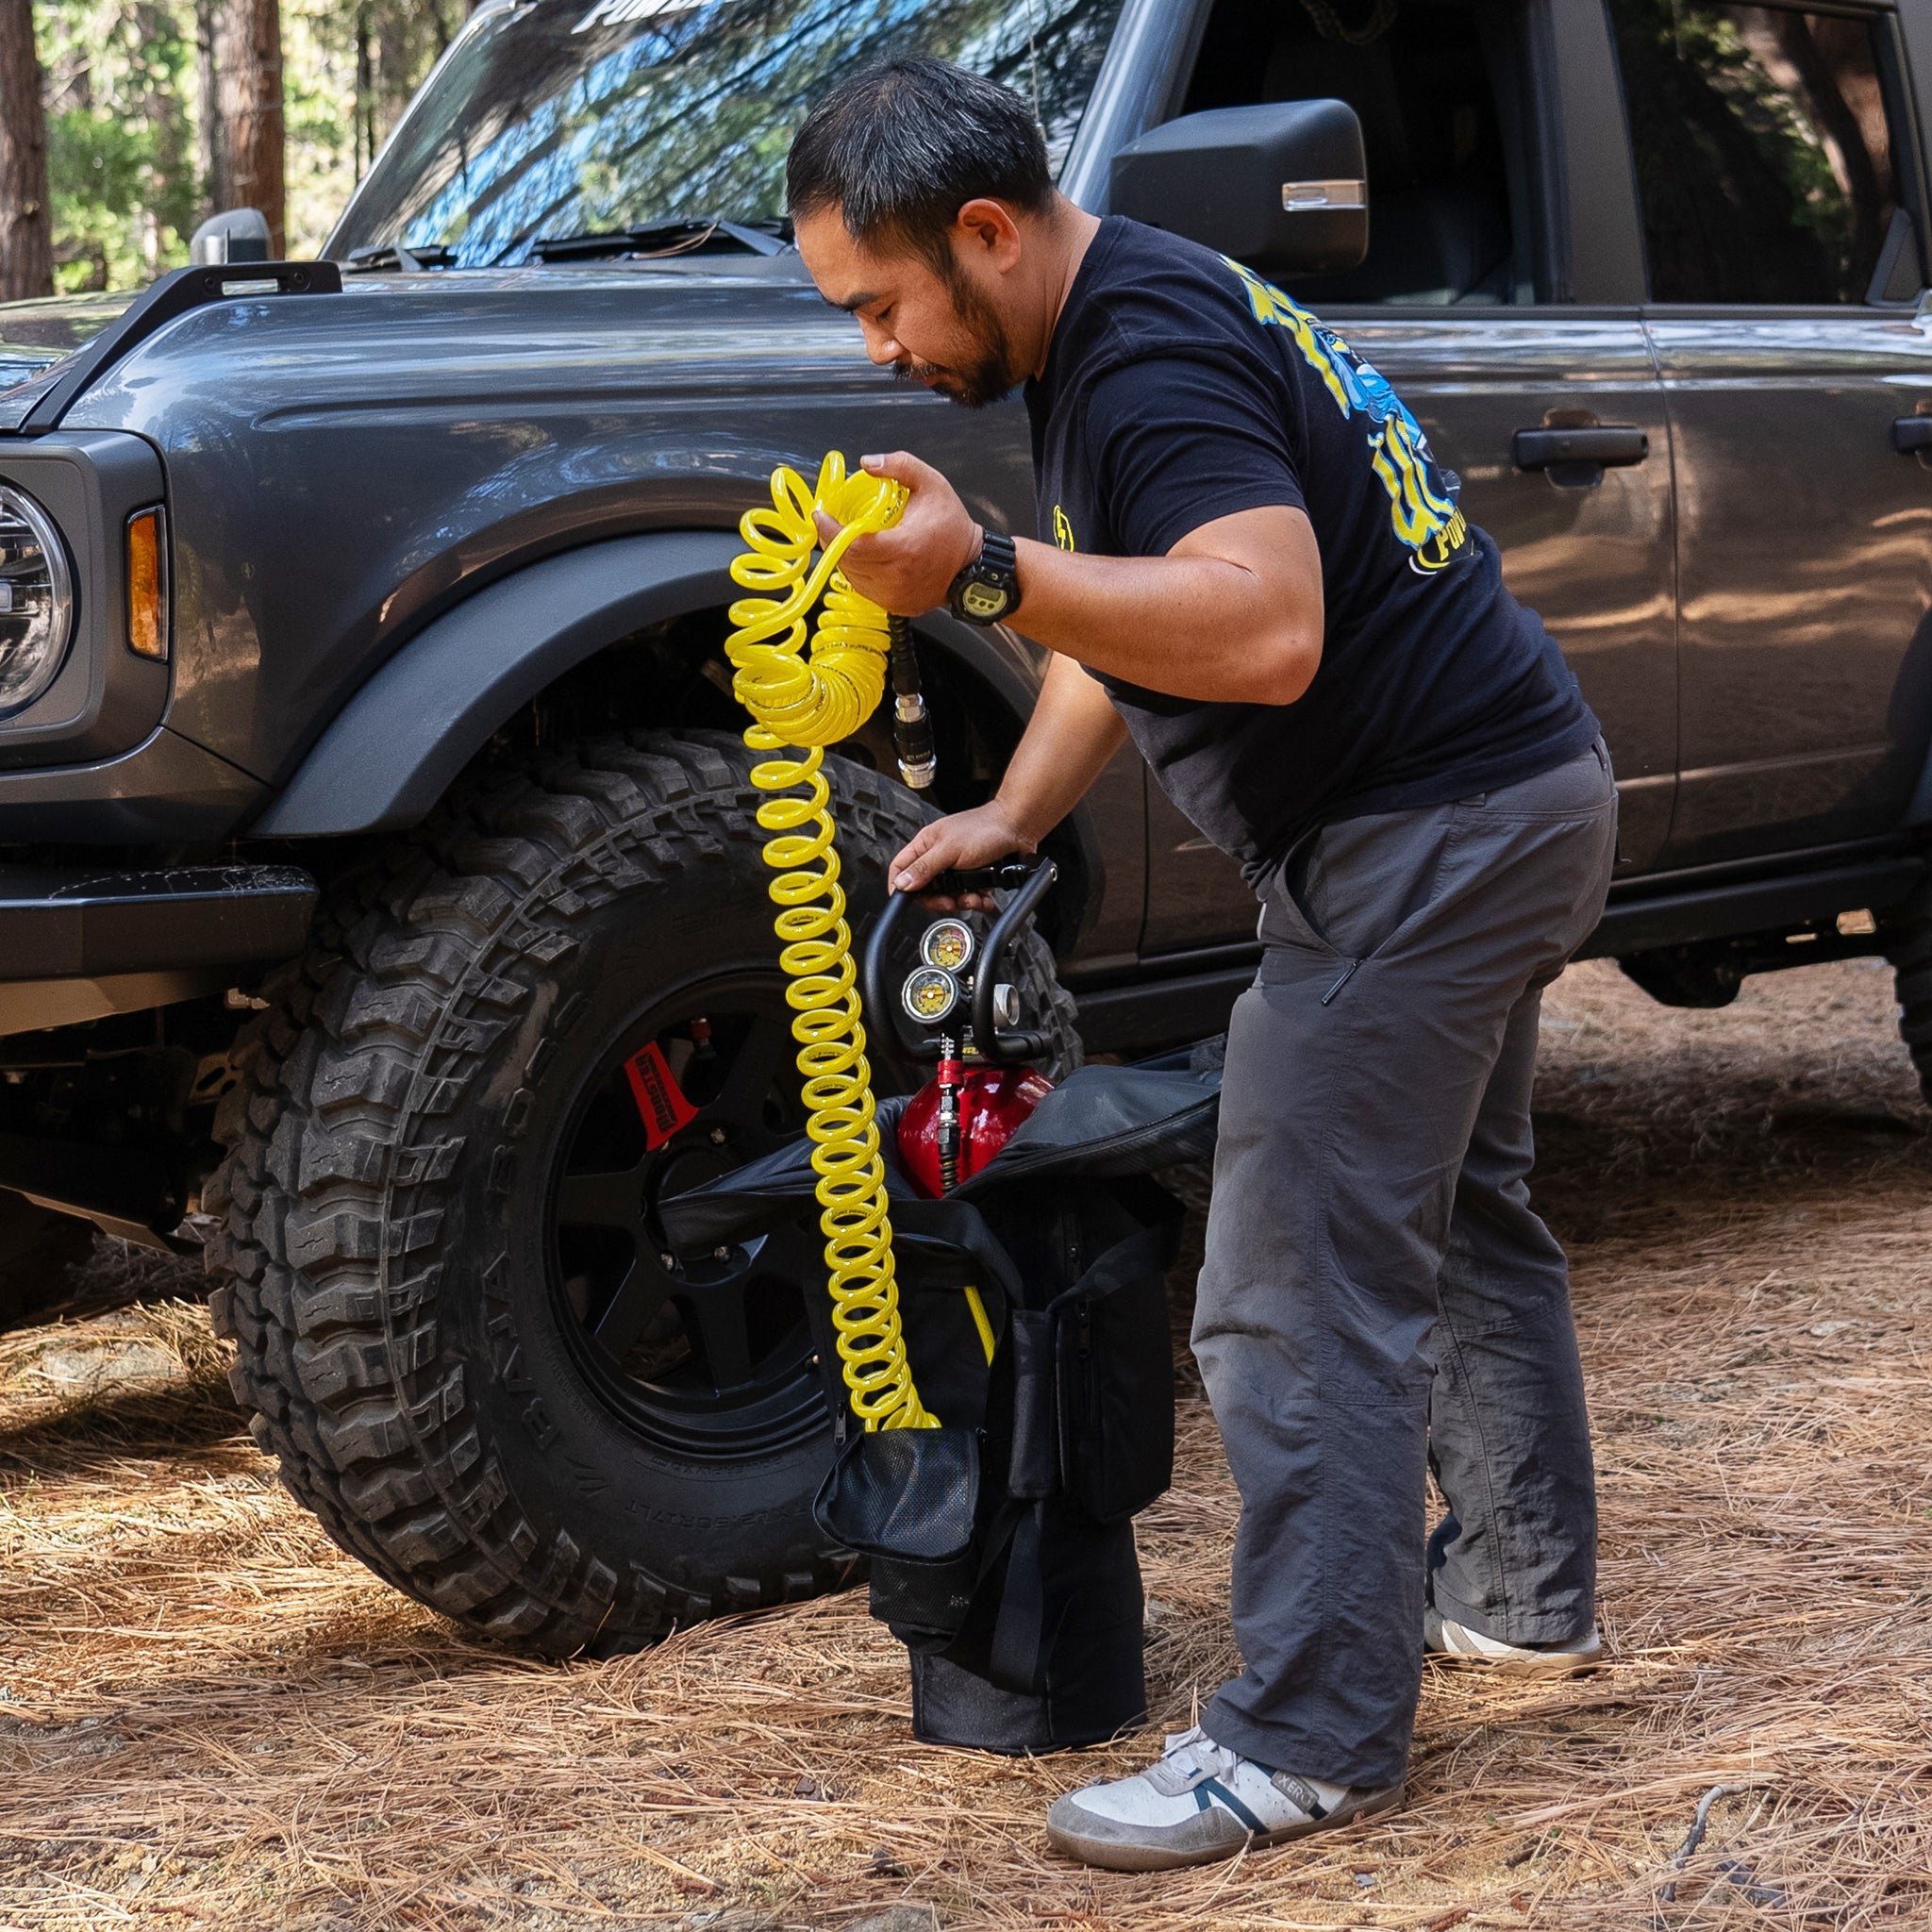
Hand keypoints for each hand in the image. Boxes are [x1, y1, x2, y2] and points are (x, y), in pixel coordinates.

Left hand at [813, 450, 981, 615]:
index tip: (821, 516)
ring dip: (845, 557)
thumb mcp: (931, 484)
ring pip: (853, 577)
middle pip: (848, 562)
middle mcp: (897, 577)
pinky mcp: (896, 606)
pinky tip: (865, 557)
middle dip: (833, 541)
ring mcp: (895, 595)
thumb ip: (900, 466)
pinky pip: (865, 589)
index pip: (854, 545)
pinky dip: (859, 573)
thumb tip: (867, 463)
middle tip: (830, 524)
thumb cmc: (952, 527)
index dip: (831, 532)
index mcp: (904, 548)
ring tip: (848, 538)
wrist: (971, 565)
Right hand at [888, 799, 1035, 907]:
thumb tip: (902, 883)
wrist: (1018, 828)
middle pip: (926, 889)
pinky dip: (977, 900)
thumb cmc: (986, 828)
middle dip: (939, 900)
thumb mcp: (949, 849)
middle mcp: (940, 856)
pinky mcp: (974, 877)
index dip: (899, 885)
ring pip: (949, 896)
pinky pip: (969, 897)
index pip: (901, 867)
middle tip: (949, 901)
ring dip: (962, 901)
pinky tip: (983, 896)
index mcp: (926, 844)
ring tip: (972, 896)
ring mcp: (957, 868)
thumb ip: (925, 867)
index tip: (904, 900)